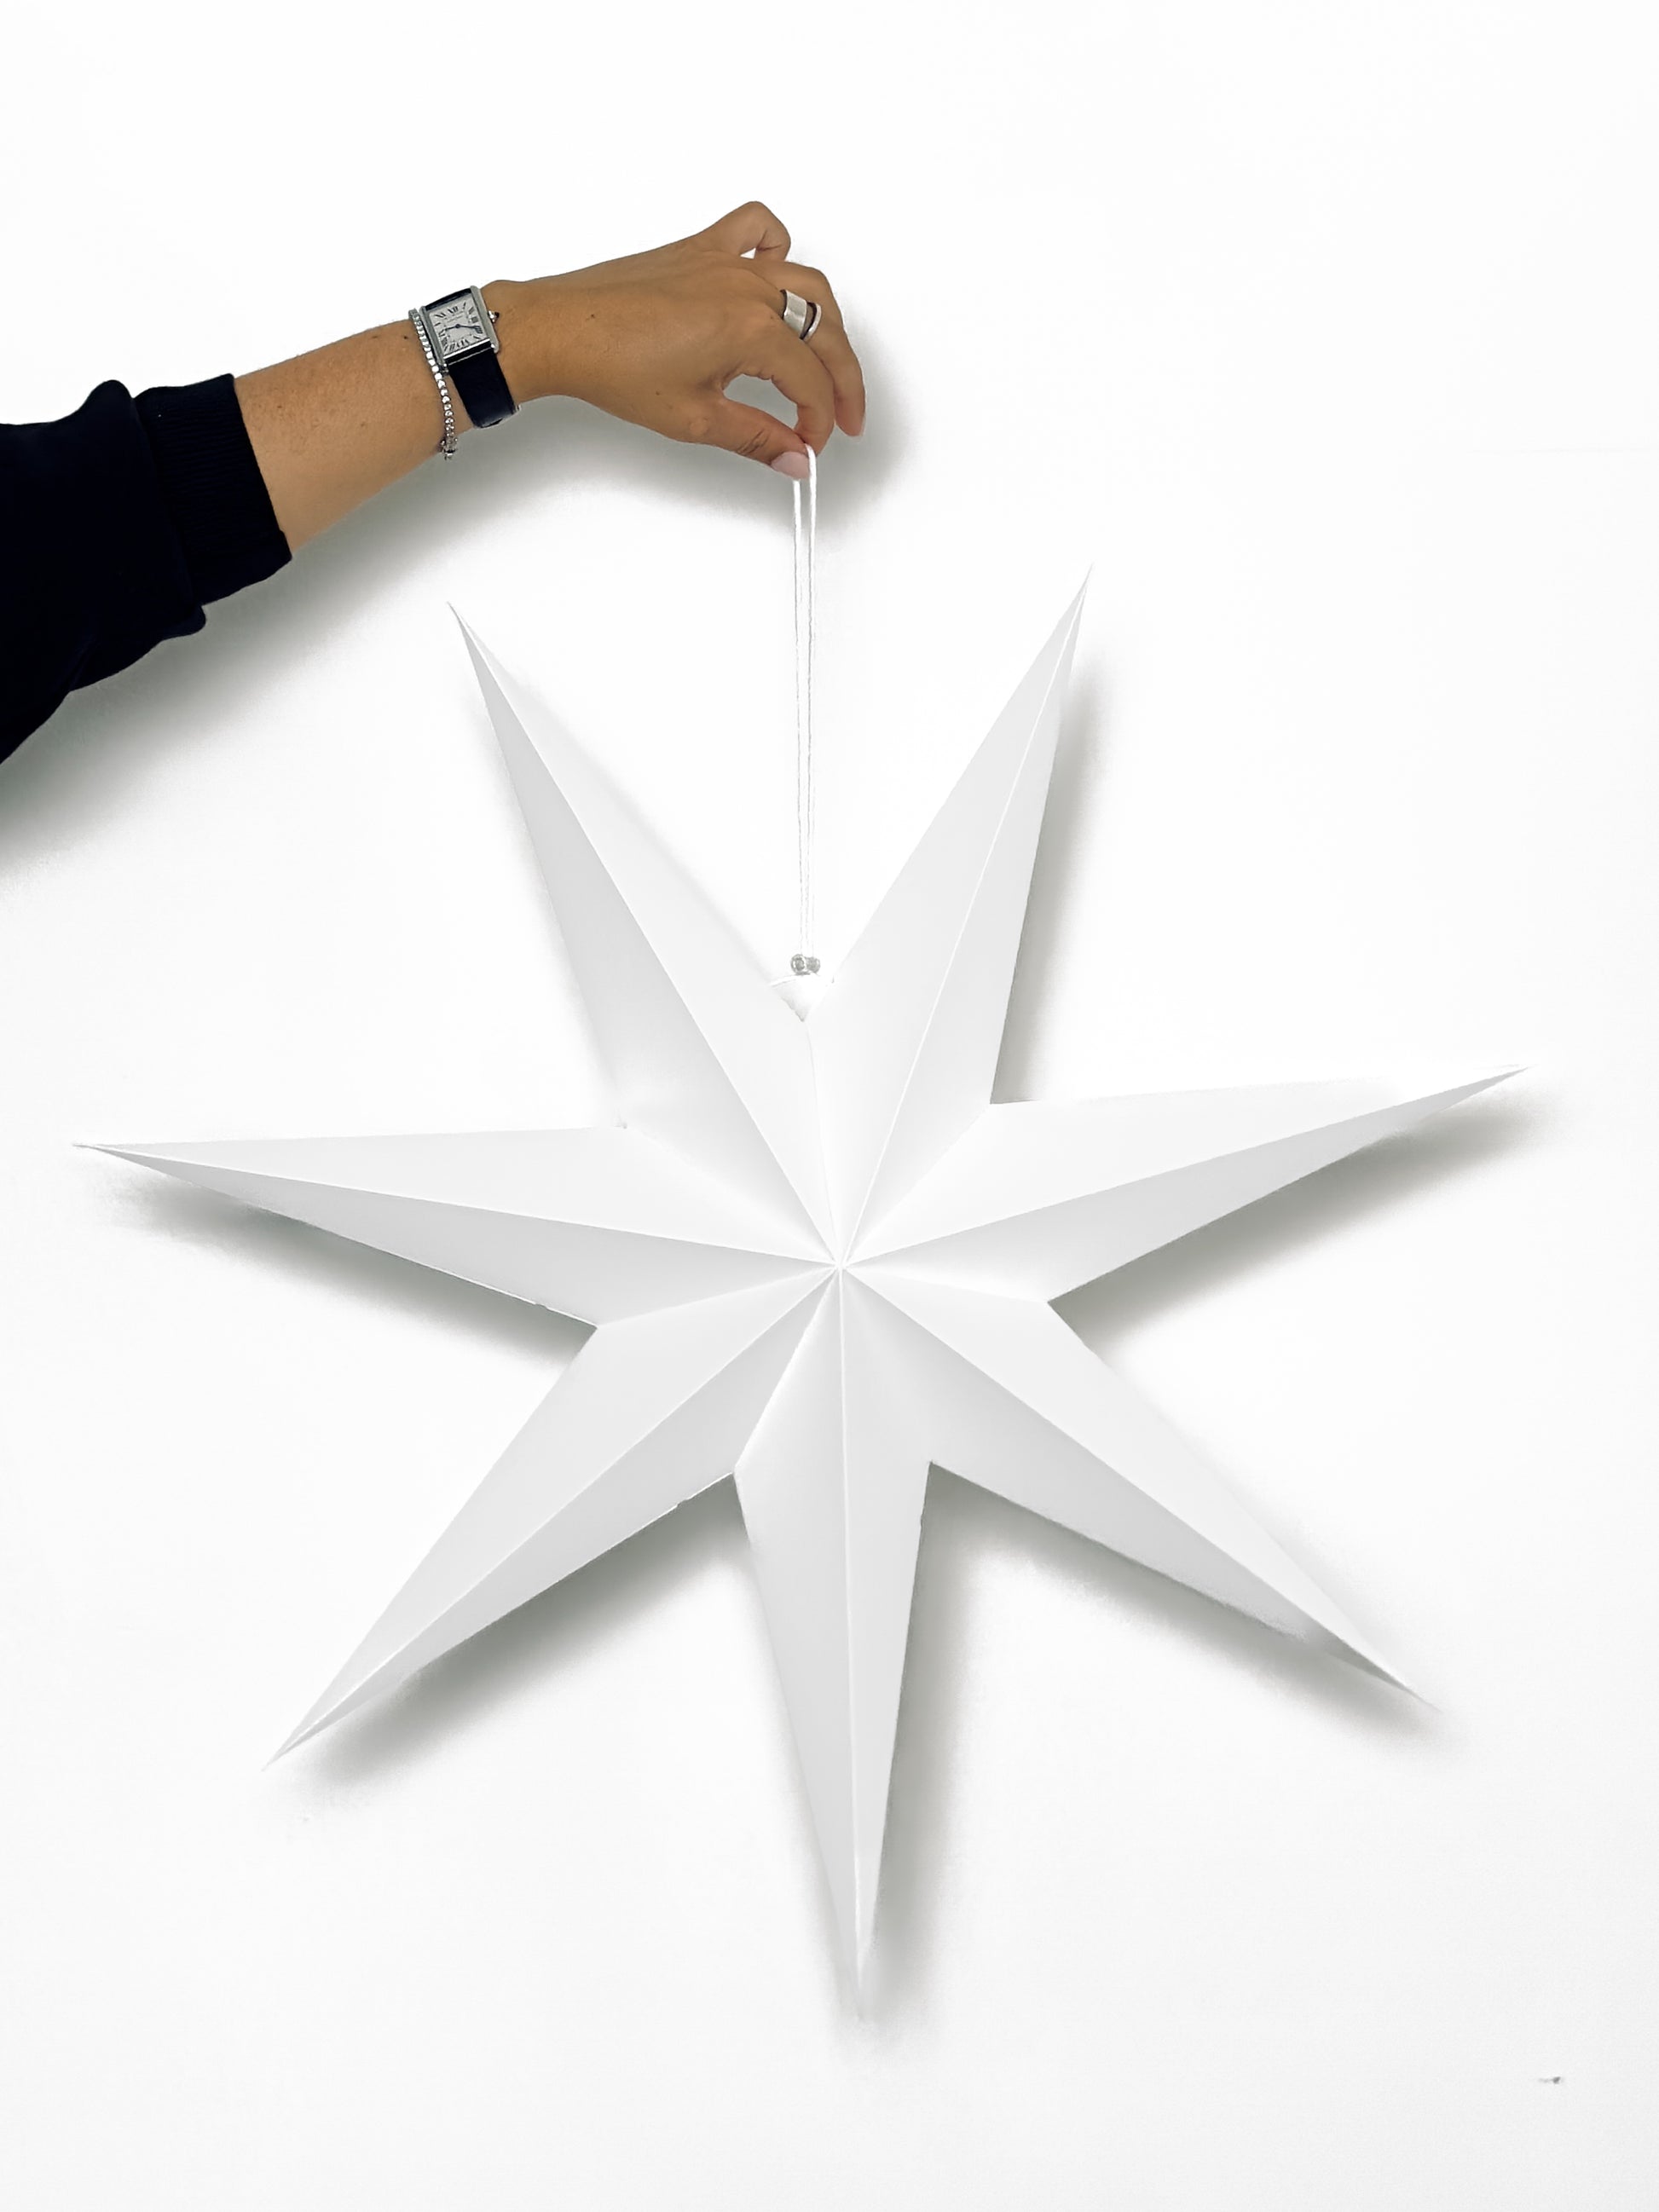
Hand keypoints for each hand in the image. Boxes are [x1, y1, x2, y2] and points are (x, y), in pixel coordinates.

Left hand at [483, 202, 866, 476]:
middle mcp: (747, 287)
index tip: (810, 445)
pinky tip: (778, 273)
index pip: (811, 381)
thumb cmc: (613, 365)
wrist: (564, 330)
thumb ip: (756, 438)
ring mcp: (727, 261)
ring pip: (806, 281)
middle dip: (842, 380)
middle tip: (841, 416)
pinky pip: (757, 228)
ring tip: (826, 358)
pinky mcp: (703, 248)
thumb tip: (792, 458)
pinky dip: (778, 245)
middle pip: (824, 331)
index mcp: (750, 329)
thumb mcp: (694, 419)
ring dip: (826, 322)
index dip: (819, 421)